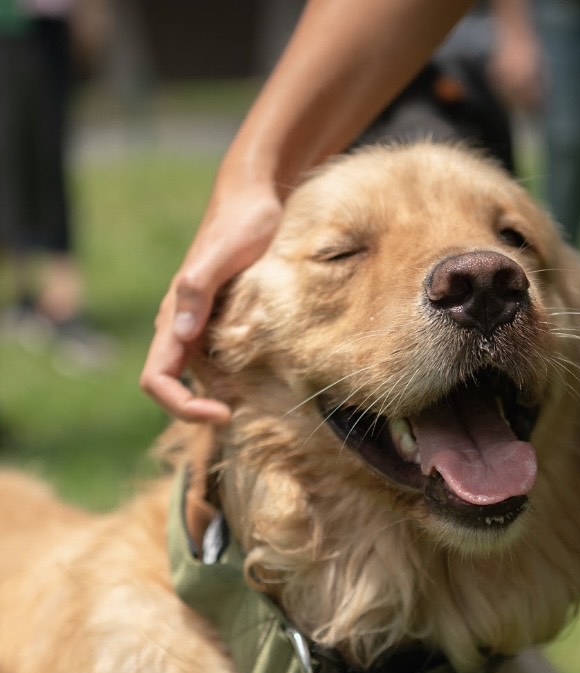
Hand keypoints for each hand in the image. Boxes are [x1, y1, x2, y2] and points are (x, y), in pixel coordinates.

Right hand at [140, 179, 283, 422]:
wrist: (255, 196)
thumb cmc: (242, 220)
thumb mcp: (224, 253)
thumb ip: (198, 289)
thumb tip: (180, 334)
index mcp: (174, 316)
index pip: (157, 379)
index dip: (182, 406)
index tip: (222, 412)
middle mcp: (181, 327)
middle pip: (175, 386)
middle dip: (203, 408)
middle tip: (244, 411)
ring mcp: (200, 326)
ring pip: (200, 379)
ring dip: (223, 395)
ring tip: (261, 395)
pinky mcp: (221, 322)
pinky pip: (221, 362)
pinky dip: (237, 378)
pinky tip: (265, 375)